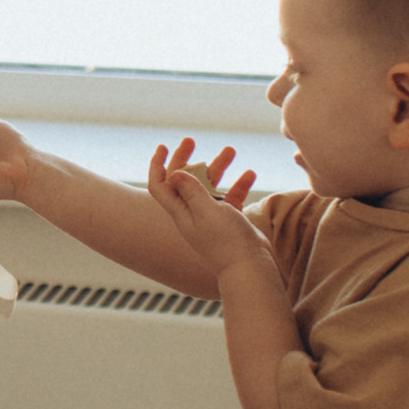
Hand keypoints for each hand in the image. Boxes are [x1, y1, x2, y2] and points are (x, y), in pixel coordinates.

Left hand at [145, 139, 261, 273]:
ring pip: (209, 186)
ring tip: (231, 150)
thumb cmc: (226, 241)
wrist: (250, 267)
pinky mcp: (229, 221)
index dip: (157, 165)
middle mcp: (192, 213)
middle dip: (185, 159)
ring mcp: (211, 217)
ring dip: (218, 167)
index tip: (163, 146)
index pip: (159, 185)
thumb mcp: (207, 212)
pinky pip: (230, 197)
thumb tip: (174, 173)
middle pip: (183, 181)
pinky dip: (238, 185)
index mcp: (181, 212)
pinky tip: (249, 174)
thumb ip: (191, 191)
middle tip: (191, 140)